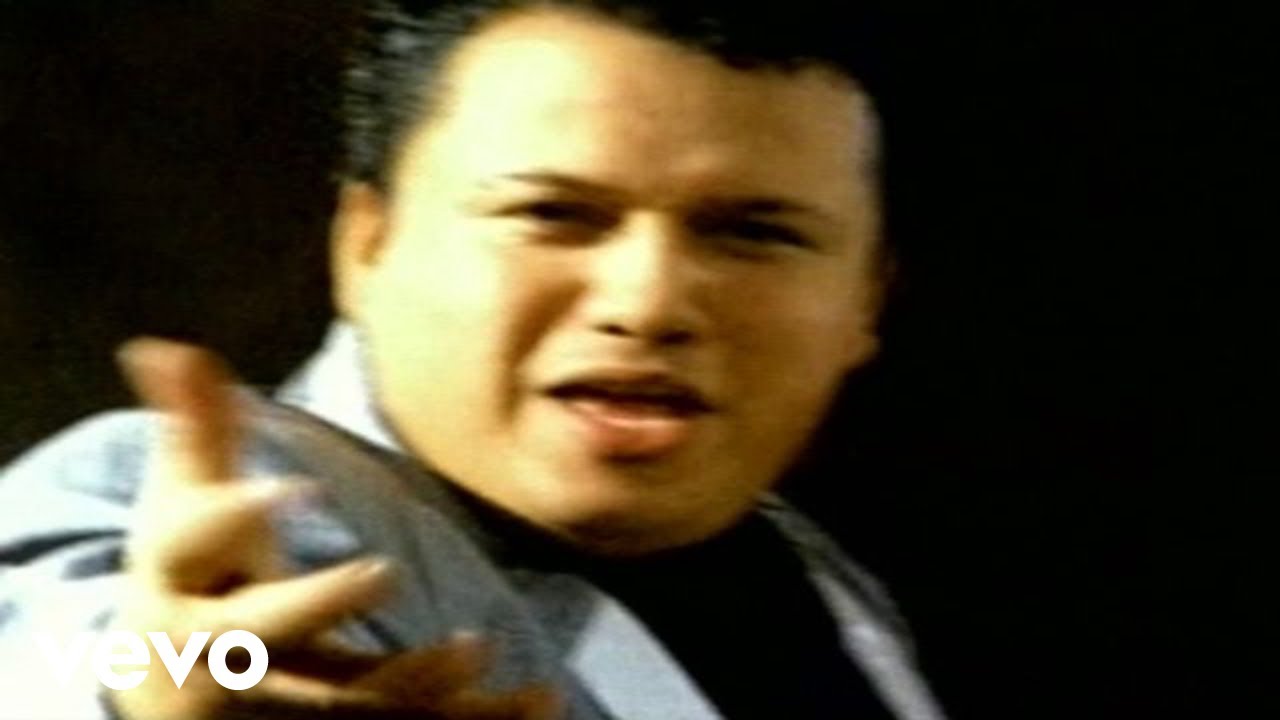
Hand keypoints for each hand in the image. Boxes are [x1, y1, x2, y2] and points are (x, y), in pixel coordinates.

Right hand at [107, 339, 559, 719]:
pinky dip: (476, 717)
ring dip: (413, 681)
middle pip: (263, 633)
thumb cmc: (194, 573)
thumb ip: (195, 428)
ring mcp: (287, 696)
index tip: (301, 485)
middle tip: (383, 570)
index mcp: (184, 580)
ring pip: (346, 700)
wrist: (171, 689)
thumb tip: (167, 345)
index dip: (240, 518)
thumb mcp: (185, 504)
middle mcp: (226, 649)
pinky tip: (540, 696)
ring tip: (478, 648)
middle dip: (317, 604)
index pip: (196, 546)